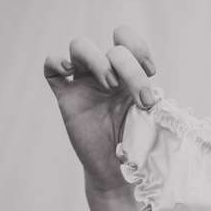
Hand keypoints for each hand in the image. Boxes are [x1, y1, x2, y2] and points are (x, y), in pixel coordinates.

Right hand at [44, 26, 159, 194]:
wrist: (117, 172)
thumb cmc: (137, 145)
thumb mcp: (152, 120)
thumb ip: (153, 101)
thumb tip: (160, 97)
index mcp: (126, 73)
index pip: (126, 39)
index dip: (138, 47)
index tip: (151, 72)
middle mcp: (104, 73)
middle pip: (113, 49)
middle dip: (132, 70)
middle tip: (143, 101)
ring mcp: (83, 83)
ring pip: (79, 45)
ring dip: (99, 61)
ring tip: (111, 85)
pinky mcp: (66, 97)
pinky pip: (50, 66)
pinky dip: (56, 61)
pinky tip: (69, 71)